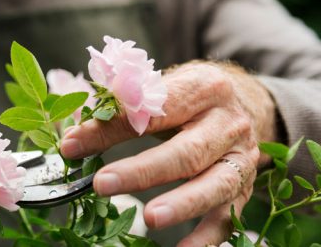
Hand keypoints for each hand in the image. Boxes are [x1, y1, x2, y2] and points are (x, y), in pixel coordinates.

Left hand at [61, 61, 277, 246]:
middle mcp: (227, 122)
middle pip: (186, 151)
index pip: (153, 109)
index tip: (73, 145)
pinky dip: (207, 237)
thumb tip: (74, 137)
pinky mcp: (245, 186)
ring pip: (215, 184)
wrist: (247, 102)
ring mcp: (241, 157)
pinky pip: (228, 215)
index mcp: (201, 88)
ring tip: (150, 218)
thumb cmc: (191, 96)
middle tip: (103, 184)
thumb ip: (120, 109)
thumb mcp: (163, 89)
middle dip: (143, 171)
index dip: (111, 127)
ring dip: (182, 204)